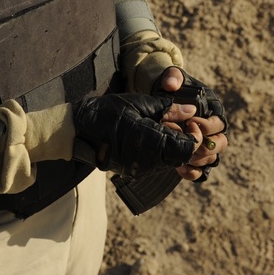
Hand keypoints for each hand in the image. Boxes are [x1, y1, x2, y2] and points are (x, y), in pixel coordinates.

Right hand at [73, 93, 196, 177]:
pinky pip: (157, 163)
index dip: (194, 135)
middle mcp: (147, 160)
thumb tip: (191, 110)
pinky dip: (161, 151)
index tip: (189, 121)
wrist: (80, 131)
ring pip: (170, 161)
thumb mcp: (139, 103)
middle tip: (177, 122)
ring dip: (173, 146)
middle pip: (182, 156)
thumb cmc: (108, 112)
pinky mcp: (134, 172)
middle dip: (186, 141)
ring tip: (163, 127)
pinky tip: (152, 136)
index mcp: (150, 140)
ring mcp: (140, 169)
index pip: (187, 147)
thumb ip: (167, 108)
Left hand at [154, 67, 228, 181]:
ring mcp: (205, 144)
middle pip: (221, 143)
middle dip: (205, 145)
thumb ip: (172, 77)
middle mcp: (214, 129)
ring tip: (182, 157)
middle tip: (188, 142)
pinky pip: (201, 171)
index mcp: (213, 111)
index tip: (191, 123)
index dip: (206, 126)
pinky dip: (193, 173)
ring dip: (199, 160)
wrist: (164, 101)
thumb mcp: (172, 78)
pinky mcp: (196, 156)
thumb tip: (171, 85)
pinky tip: (179, 169)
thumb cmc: (172, 87)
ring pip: (212, 158)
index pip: (218, 123)